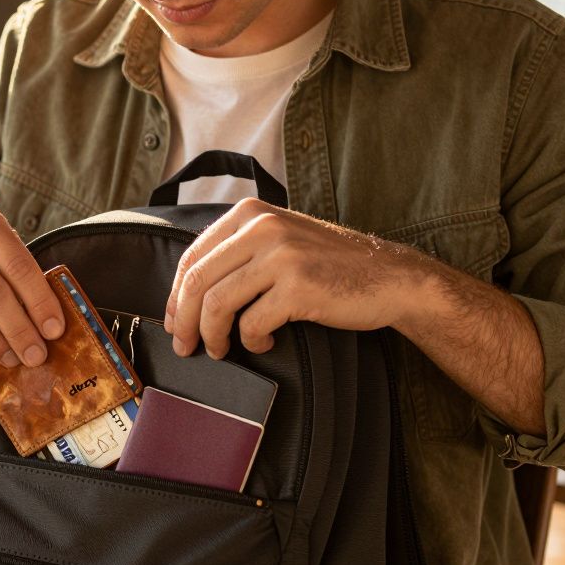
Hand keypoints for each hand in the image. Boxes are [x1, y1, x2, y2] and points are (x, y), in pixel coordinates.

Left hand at [165, 198, 420, 357]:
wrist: (390, 277)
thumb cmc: (329, 266)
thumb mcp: (280, 240)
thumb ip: (238, 252)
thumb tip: (186, 293)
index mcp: (250, 214)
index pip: (192, 256)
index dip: (175, 296)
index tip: (174, 322)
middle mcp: (262, 227)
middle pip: (197, 282)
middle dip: (183, 322)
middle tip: (184, 347)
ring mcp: (281, 255)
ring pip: (217, 304)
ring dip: (212, 336)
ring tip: (220, 350)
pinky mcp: (298, 286)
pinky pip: (252, 324)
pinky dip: (252, 342)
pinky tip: (265, 343)